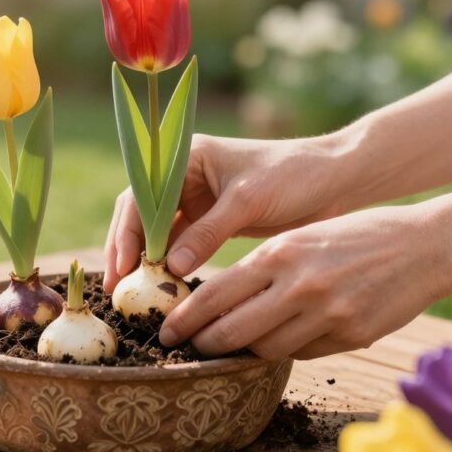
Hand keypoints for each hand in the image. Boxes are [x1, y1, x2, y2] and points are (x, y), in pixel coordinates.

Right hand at [104, 133, 352, 290]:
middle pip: (140, 214)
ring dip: (145, 260)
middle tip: (116, 287)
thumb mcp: (248, 201)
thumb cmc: (293, 176)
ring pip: (157, 232)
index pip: (143, 194)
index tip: (125, 265)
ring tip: (133, 294)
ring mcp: (195, 199)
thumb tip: (170, 267)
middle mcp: (184, 176)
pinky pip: (180, 244)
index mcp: (186, 156)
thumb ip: (208, 232)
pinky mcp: (210, 221)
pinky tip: (164, 288)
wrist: (334, 180)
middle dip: (127, 248)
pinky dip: (169, 264)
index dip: (129, 230)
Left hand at [158, 203, 451, 359]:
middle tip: (187, 351)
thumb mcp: (302, 237)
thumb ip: (264, 268)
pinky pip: (301, 353)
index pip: (216, 294)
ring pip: (265, 349)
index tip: (166, 332)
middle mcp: (299, 285)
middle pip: (232, 331)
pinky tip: (276, 342)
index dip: (186, 319)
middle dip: (204, 345)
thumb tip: (222, 303)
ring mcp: (326, 314)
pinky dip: (283, 350)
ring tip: (227, 349)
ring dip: (242, 352)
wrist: (423, 244)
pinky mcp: (350, 336)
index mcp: (280, 253)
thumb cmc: (355, 234)